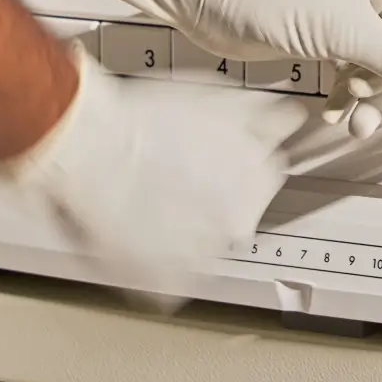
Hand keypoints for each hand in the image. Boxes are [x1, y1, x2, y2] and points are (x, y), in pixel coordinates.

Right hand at [0, 48, 305, 294]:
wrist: (88, 147)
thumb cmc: (144, 117)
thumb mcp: (220, 97)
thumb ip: (266, 115)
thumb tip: (293, 120)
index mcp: (258, 178)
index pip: (267, 173)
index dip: (236, 159)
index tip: (213, 155)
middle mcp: (238, 223)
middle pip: (238, 210)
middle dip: (214, 195)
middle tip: (177, 172)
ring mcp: (202, 258)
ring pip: (204, 245)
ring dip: (186, 227)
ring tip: (152, 196)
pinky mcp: (164, 284)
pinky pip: (171, 279)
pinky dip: (158, 261)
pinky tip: (140, 228)